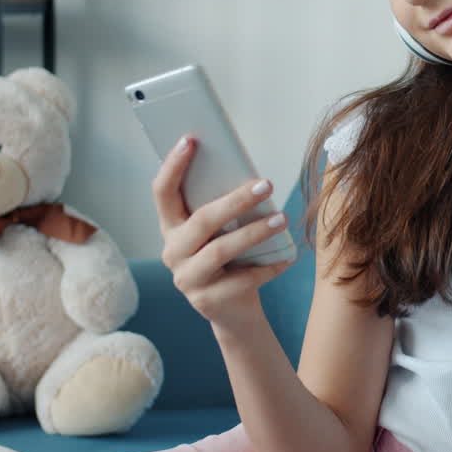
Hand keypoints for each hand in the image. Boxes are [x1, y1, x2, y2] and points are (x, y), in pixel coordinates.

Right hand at [151, 136, 293, 332]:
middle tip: (267, 185)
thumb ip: (224, 208)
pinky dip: (269, 266)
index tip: (191, 140)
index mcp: (171, 228)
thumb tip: (250, 174)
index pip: (162, 192)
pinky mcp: (207, 301)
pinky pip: (243, 279)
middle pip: (201, 220)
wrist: (233, 312)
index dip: (173, 166)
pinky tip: (288, 257)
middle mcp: (172, 252)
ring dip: (255, 232)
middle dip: (235, 200)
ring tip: (282, 219)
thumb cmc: (231, 260)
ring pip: (221, 250)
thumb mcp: (221, 232)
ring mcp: (187, 279)